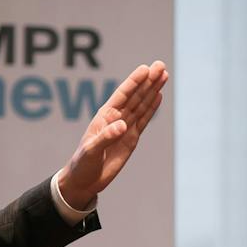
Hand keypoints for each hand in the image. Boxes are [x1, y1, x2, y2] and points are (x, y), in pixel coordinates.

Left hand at [58, 61, 167, 209]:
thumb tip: (123, 125)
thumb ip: (106, 137)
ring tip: (164, 75)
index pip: (122, 95)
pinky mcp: (131, 138)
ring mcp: (125, 127)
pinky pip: (144, 119)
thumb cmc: (82, 164)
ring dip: (153, 90)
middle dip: (148, 81)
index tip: (146, 69)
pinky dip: (152, 108)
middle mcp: (116, 118)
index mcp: (104, 117)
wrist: (84, 180)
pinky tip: (159, 96)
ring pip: (142, 104)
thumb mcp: (91, 151)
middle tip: (161, 66)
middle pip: (136, 96)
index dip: (134, 82)